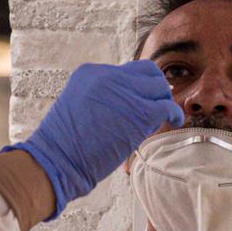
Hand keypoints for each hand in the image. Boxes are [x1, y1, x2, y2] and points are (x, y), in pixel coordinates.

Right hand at [11, 61, 183, 216]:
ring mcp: (125, 92)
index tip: (138, 103)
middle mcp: (109, 75)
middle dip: (154, 89)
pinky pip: (168, 107)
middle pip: (148, 72)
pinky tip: (174, 122)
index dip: (136, 88)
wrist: (57, 159)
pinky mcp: (140, 112)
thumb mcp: (78, 106)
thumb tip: (130, 105)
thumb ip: (101, 98)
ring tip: (160, 119)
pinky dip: (175, 115)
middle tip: (154, 107)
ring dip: (163, 102)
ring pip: (161, 87)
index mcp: (90, 72)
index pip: (127, 71)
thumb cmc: (64, 145)